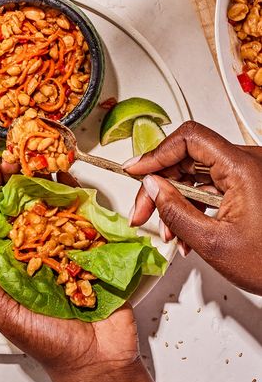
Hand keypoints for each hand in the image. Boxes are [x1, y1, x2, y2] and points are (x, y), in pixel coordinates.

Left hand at [0, 161, 170, 381]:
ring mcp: (64, 246)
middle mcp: (36, 249)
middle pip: (24, 207)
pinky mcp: (91, 248)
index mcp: (12, 262)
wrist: (97, 360)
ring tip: (39, 157)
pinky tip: (68, 178)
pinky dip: (76, 196)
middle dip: (18, 179)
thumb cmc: (48, 343)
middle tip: (15, 156)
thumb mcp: (6, 312)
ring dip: (45, 180)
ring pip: (52, 206)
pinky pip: (82, 217)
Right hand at [124, 121, 261, 294]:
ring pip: (194, 175)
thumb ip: (174, 210)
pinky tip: (184, 231)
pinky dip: (191, 207)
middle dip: (158, 187)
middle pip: (185, 159)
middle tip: (141, 212)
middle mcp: (247, 163)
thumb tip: (150, 186)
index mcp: (243, 168)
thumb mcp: (213, 242)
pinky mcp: (246, 186)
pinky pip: (208, 187)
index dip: (155, 153)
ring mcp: (247, 174)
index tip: (135, 170)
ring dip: (173, 201)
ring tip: (167, 231)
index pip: (188, 139)